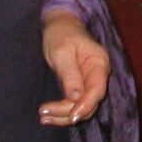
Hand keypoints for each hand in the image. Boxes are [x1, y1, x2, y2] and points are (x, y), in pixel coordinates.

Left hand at [39, 9, 109, 124]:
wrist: (59, 24)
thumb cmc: (61, 33)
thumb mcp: (62, 52)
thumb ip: (70, 75)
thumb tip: (76, 98)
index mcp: (98, 63)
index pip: (97, 90)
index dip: (85, 105)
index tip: (70, 117)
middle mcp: (98, 74)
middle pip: (90, 102)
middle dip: (69, 112)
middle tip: (45, 113)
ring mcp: (89, 81)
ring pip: (82, 107)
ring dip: (64, 115)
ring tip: (44, 117)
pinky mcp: (80, 86)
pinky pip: (75, 103)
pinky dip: (62, 111)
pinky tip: (48, 115)